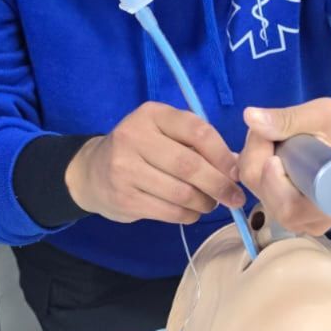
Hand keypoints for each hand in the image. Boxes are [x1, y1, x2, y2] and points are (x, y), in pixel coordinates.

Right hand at [64, 102, 244, 224]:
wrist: (92, 172)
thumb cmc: (141, 150)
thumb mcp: (164, 133)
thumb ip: (197, 143)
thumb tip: (238, 165)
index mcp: (152, 115)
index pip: (197, 130)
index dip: (223, 154)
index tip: (237, 172)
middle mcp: (134, 137)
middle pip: (190, 165)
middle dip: (219, 184)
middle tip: (234, 197)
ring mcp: (125, 169)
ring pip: (181, 192)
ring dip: (205, 203)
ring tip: (211, 204)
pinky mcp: (124, 198)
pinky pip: (169, 212)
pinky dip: (188, 215)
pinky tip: (191, 212)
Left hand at [237, 98, 330, 235]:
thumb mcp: (326, 116)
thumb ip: (289, 119)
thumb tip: (249, 117)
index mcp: (327, 205)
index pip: (281, 200)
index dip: (266, 167)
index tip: (270, 136)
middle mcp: (313, 221)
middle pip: (264, 194)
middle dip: (257, 155)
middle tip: (270, 129)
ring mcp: (301, 220)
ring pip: (259, 192)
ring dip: (258, 160)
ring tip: (276, 137)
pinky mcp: (293, 213)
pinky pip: (264, 192)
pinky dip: (261, 169)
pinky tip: (272, 151)